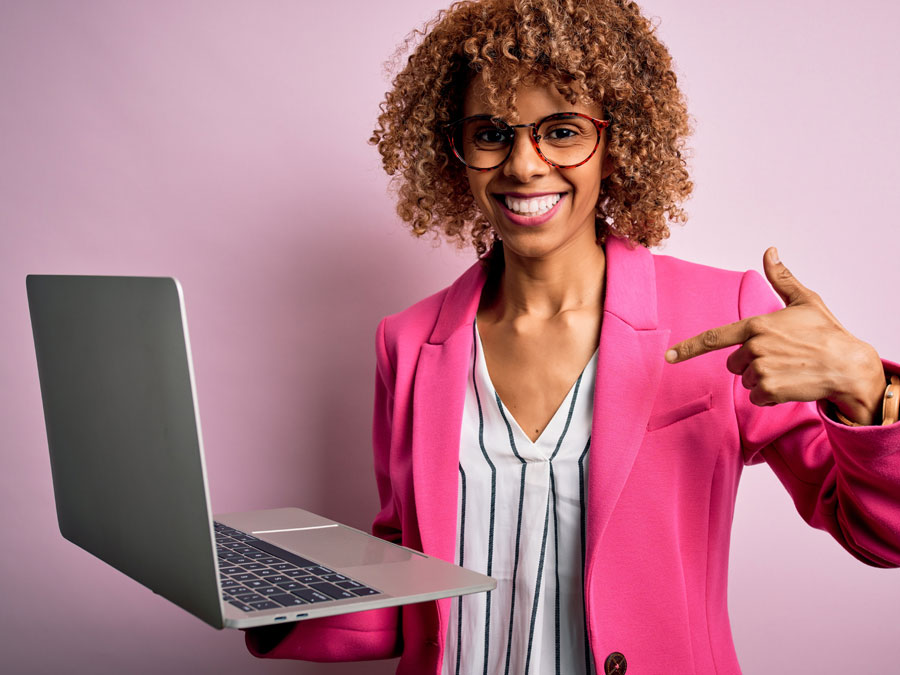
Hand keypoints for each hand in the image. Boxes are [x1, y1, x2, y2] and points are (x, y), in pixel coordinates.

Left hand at [665, 247, 885, 424]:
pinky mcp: (769, 390)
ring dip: (762, 379)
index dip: (689, 348)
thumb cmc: (828, 334)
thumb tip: (770, 251)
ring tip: (789, 370)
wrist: (849, 367)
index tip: (670, 355)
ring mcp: (761, 369)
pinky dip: (770, 395)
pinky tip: (790, 384)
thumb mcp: (805, 301)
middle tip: (781, 357)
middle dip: (751, 362)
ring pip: (745, 380)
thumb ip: (781, 279)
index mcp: (757, 325)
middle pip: (734, 362)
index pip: (715, 337)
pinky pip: (756, 396)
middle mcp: (755, 347)